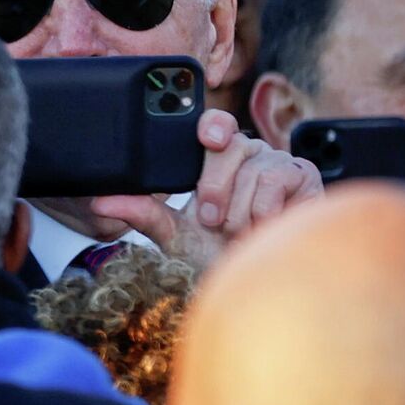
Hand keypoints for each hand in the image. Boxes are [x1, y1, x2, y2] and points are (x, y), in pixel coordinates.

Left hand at [90, 109, 322, 268]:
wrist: (257, 280)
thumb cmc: (216, 255)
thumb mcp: (174, 235)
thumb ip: (141, 212)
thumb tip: (101, 201)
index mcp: (214, 159)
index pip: (212, 125)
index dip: (210, 126)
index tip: (206, 139)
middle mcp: (245, 154)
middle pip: (229, 144)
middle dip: (215, 188)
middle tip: (212, 219)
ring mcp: (275, 162)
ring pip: (253, 167)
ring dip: (241, 210)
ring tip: (240, 229)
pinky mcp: (303, 175)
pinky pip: (277, 179)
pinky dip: (265, 210)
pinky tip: (264, 224)